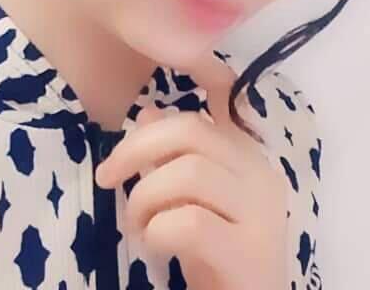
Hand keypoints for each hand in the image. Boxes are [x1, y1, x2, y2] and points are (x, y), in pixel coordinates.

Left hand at [95, 52, 288, 289]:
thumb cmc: (218, 256)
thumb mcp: (191, 199)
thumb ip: (174, 156)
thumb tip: (147, 113)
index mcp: (247, 156)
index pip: (191, 120)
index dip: (144, 133)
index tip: (113, 163)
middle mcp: (261, 174)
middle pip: (191, 131)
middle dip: (136, 150)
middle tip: (107, 180)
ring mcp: (262, 213)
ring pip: (190, 172)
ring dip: (145, 197)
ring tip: (139, 227)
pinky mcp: (252, 254)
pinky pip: (191, 223)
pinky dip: (158, 231)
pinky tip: (157, 248)